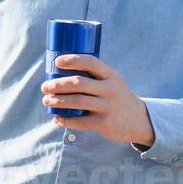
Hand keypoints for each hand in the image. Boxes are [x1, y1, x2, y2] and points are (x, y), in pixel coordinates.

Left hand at [41, 54, 155, 145]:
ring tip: (47, 101)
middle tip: (45, 87)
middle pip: (79, 83)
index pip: (91, 62)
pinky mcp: (104, 123)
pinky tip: (57, 118)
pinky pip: (80, 121)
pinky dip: (66, 120)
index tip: (57, 62)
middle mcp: (110, 89)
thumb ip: (93, 76)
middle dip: (58, 84)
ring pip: (77, 101)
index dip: (73, 60)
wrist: (138, 120)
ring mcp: (108, 106)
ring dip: (58, 101)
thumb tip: (60, 71)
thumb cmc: (116, 96)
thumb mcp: (111, 81)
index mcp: (111, 75)